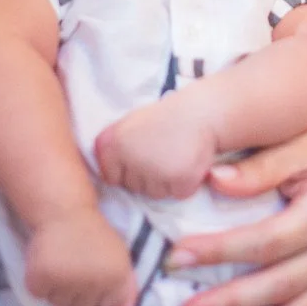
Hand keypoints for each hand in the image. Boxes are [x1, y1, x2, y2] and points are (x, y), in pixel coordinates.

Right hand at [24, 207, 137, 305]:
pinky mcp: (40, 280)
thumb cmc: (94, 235)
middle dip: (81, 292)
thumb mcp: (120, 258)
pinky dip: (42, 284)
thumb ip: (126, 291)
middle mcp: (93, 283)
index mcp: (117, 277)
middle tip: (78, 265)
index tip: (97, 274)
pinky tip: (49, 265)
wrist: (65, 212)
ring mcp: (65, 283)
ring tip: (63, 264)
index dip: (103, 294)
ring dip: (61, 289)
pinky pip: (42, 295)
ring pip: (61, 304)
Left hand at [95, 96, 219, 200]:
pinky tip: (188, 161)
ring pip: (154, 194)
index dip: (127, 170)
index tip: (142, 153)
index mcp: (110, 143)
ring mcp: (153, 169)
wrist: (202, 111)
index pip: (110, 178)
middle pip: (132, 188)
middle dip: (147, 177)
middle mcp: (128, 156)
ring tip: (175, 154)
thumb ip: (113, 150)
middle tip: (163, 151)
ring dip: (165, 181)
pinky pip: (176, 193)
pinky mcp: (178, 180)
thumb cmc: (164, 120)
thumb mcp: (129, 126)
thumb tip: (104, 180)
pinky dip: (184, 184)